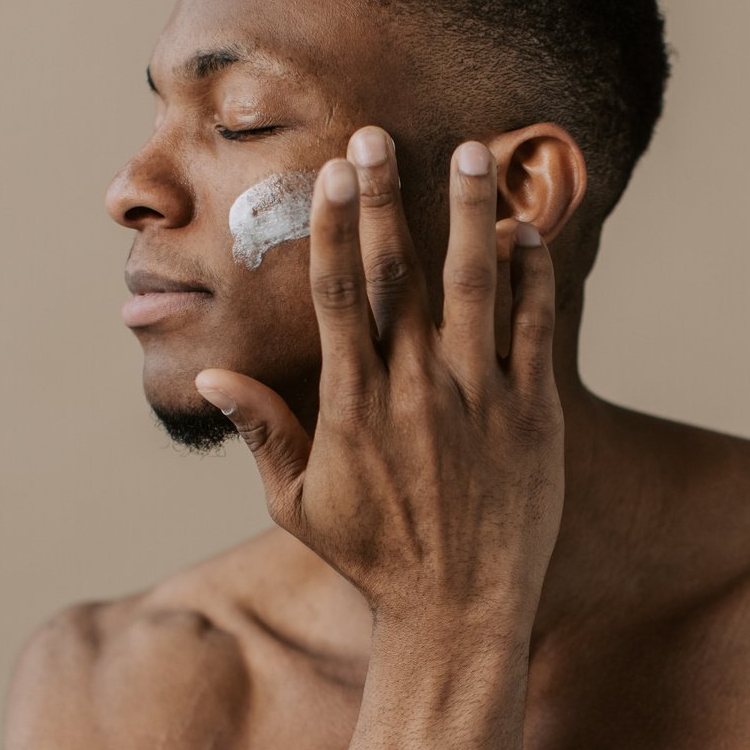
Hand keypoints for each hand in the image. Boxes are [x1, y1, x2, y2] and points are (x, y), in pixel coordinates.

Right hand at [196, 128, 564, 633]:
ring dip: (472, 215)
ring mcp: (480, 400)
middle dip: (387, 199)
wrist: (459, 612)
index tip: (331, 174)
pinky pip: (535, 330)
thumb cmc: (375, 560)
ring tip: (473, 152)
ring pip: (475, 287)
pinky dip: (531, 278)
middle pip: (400, 275)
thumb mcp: (301, 505)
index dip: (334, 227)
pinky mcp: (533, 416)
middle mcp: (416, 392)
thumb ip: (264, 434)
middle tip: (378, 137)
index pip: (339, 296)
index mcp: (355, 406)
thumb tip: (214, 377)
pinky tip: (525, 232)